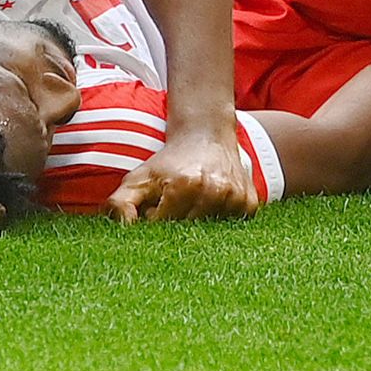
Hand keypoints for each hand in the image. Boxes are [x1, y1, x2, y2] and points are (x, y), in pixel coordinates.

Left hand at [106, 126, 260, 223]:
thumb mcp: (139, 177)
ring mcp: (235, 199)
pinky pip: (231, 230)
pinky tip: (211, 205)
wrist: (206, 134)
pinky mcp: (250, 204)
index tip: (157, 207)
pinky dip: (219, 224)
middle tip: (175, 206)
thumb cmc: (169, 161)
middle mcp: (214, 192)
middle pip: (187, 235)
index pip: (162, 228)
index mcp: (184, 186)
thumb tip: (124, 228)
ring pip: (210, 236)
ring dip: (198, 227)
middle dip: (176, 228)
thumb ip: (121, 203)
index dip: (156, 221)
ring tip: (192, 204)